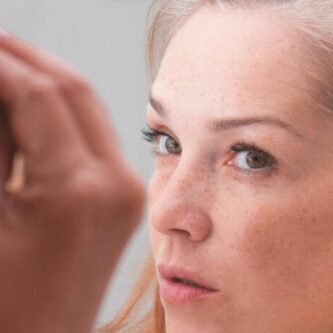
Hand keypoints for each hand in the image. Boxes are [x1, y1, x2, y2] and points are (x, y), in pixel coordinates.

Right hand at [0, 31, 143, 332]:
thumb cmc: (6, 301)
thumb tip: (2, 87)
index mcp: (82, 190)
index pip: (41, 95)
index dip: (5, 62)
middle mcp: (118, 183)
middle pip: (74, 91)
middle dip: (28, 61)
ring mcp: (127, 188)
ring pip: (86, 109)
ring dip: (45, 83)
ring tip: (7, 67)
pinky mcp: (122, 195)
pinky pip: (92, 136)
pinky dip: (60, 113)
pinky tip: (30, 105)